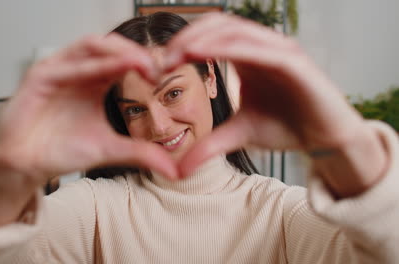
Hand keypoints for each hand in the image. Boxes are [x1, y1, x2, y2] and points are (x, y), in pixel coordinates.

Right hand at [0, 33, 177, 184]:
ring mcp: (58, 71)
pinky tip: (110, 70)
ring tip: (139, 62)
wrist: (27, 167)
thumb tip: (174, 170)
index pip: (123, 59)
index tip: (163, 76)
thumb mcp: (110, 149)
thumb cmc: (61, 151)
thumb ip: (141, 153)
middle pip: (110, 46)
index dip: (144, 63)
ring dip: (116, 51)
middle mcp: (78, 72)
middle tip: (155, 67)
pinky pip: (66, 65)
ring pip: (90, 46)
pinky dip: (89, 66)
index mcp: (95, 82)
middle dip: (135, 52)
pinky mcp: (39, 77)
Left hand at [164, 13, 365, 176]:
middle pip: (218, 25)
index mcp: (247, 57)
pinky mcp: (294, 61)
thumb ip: (209, 145)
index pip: (211, 36)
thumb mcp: (238, 135)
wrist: (325, 140)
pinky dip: (230, 47)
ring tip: (177, 54)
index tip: (160, 65)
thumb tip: (179, 170)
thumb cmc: (287, 128)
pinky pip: (258, 47)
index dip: (183, 44)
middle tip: (163, 59)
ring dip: (202, 39)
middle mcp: (262, 47)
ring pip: (235, 31)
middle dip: (187, 37)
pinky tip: (205, 54)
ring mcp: (278, 50)